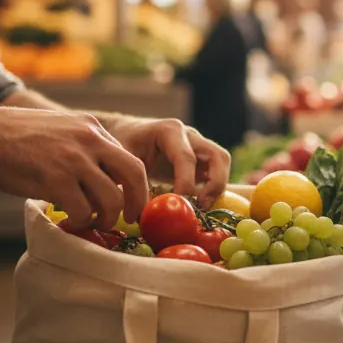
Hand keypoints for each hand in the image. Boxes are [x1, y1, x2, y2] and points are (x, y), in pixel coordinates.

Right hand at [0, 107, 148, 231]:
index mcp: (92, 128)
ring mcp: (73, 159)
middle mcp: (89, 140)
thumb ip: (85, 149)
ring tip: (92, 223)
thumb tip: (105, 180)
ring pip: (111, 198)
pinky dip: (80, 221)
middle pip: (134, 175)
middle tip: (126, 219)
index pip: (130, 160)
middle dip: (135, 203)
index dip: (137, 187)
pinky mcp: (55, 179)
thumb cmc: (17, 139)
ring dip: (106, 218)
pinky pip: (82, 210)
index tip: (132, 204)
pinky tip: (69, 220)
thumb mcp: (61, 130)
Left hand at [106, 117, 230, 206]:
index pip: (186, 157)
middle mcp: (189, 135)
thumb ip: (130, 179)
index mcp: (169, 131)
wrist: (128, 133)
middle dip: (215, 183)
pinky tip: (199, 204)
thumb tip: (140, 211)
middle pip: (217, 155)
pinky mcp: (201, 158)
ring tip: (202, 207)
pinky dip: (213, 188)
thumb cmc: (123, 144)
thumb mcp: (121, 158)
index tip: (178, 204)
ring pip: (222, 162)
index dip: (186, 183)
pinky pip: (216, 171)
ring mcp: (198, 145)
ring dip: (218, 186)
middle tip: (201, 207)